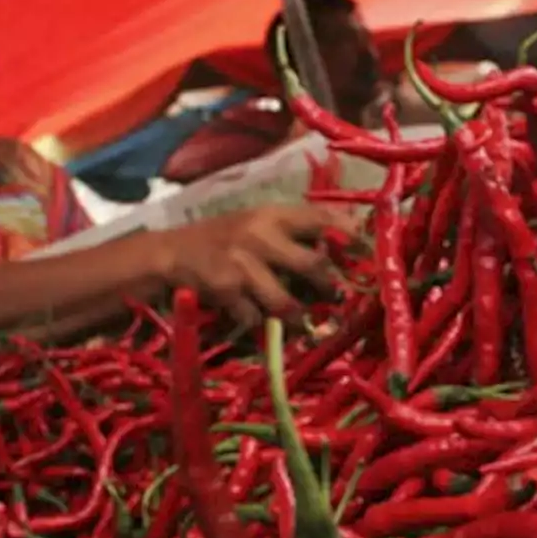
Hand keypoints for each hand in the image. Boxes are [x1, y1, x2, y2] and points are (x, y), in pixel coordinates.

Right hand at [150, 204, 360, 326]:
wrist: (169, 253)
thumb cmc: (219, 238)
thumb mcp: (256, 222)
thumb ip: (293, 231)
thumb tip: (343, 244)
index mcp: (272, 213)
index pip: (322, 219)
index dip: (351, 238)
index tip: (367, 256)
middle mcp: (261, 234)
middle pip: (314, 264)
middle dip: (329, 287)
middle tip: (334, 298)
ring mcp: (243, 263)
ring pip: (287, 302)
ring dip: (297, 318)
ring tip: (301, 323)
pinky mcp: (227, 289)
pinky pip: (255, 317)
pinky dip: (258, 324)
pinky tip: (253, 318)